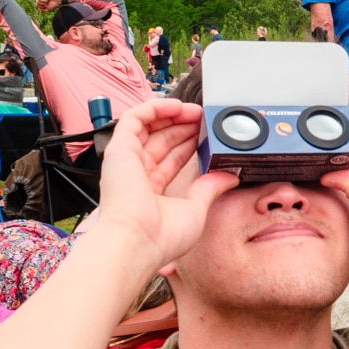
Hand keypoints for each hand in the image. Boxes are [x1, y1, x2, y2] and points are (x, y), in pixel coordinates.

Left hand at [33, 0, 67, 12]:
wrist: (59, 0)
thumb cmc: (54, 3)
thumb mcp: (48, 9)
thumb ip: (42, 9)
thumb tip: (38, 8)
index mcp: (42, 0)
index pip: (37, 4)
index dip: (41, 6)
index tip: (46, 6)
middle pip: (37, 2)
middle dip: (42, 4)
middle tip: (47, 2)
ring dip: (43, 0)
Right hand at [93, 100, 236, 270]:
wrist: (138, 242)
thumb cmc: (160, 237)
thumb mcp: (195, 209)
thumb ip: (209, 189)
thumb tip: (229, 176)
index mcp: (150, 191)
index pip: (170, 159)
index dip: (189, 144)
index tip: (207, 135)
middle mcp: (135, 175)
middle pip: (161, 141)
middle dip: (184, 127)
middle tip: (205, 119)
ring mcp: (126, 161)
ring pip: (147, 127)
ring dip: (172, 114)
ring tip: (195, 111)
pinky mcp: (119, 149)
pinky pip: (133, 119)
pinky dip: (154, 108)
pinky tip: (176, 106)